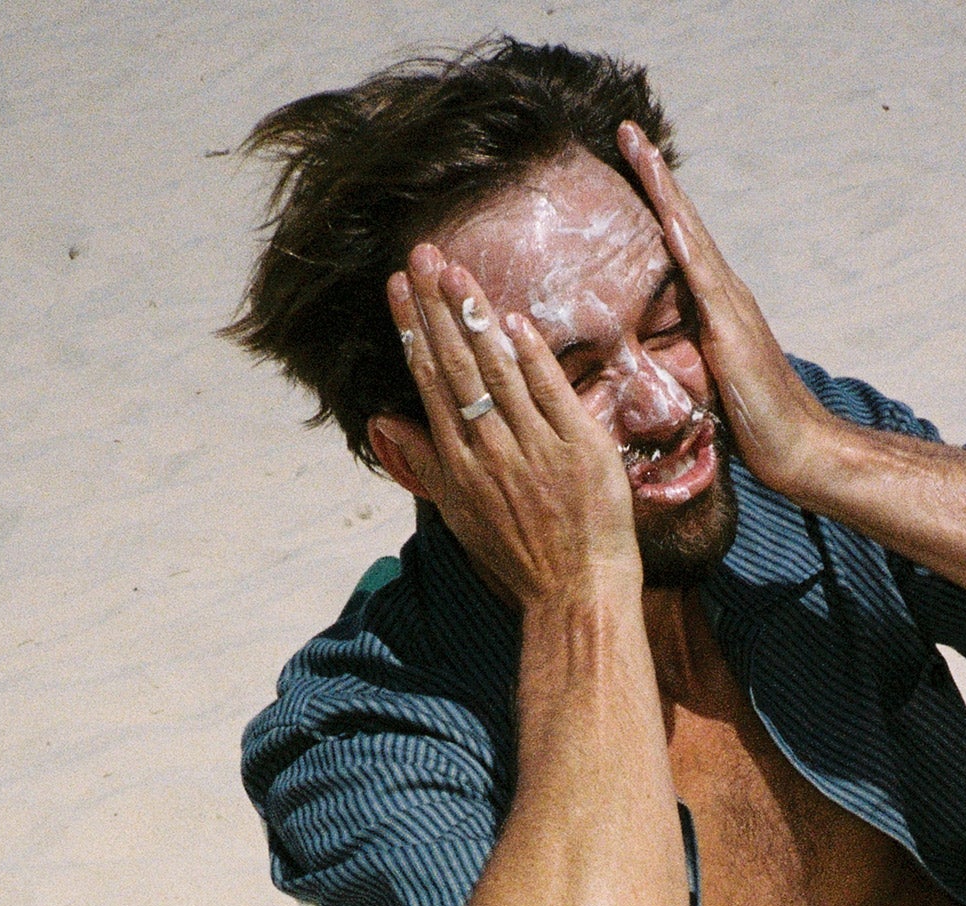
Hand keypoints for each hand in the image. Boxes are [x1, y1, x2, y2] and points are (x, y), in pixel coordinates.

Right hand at [374, 245, 641, 608]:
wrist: (576, 592)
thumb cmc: (520, 556)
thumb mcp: (459, 515)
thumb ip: (425, 462)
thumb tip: (384, 420)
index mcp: (460, 464)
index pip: (431, 383)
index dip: (414, 331)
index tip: (400, 288)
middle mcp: (492, 452)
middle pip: (458, 367)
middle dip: (437, 308)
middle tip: (422, 255)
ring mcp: (537, 449)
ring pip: (499, 372)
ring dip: (475, 318)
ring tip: (456, 272)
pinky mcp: (581, 449)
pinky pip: (552, 394)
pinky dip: (532, 358)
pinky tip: (513, 321)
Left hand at [617, 122, 841, 502]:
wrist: (800, 449)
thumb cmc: (754, 427)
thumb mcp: (707, 385)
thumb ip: (685, 359)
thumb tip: (650, 356)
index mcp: (715, 306)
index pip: (680, 243)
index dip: (657, 202)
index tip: (630, 162)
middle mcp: (726, 296)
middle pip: (685, 224)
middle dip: (656, 177)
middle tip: (628, 131)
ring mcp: (732, 309)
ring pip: (692, 237)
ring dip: (665, 193)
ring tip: (639, 151)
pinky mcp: (733, 334)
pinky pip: (704, 281)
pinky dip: (686, 245)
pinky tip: (668, 217)